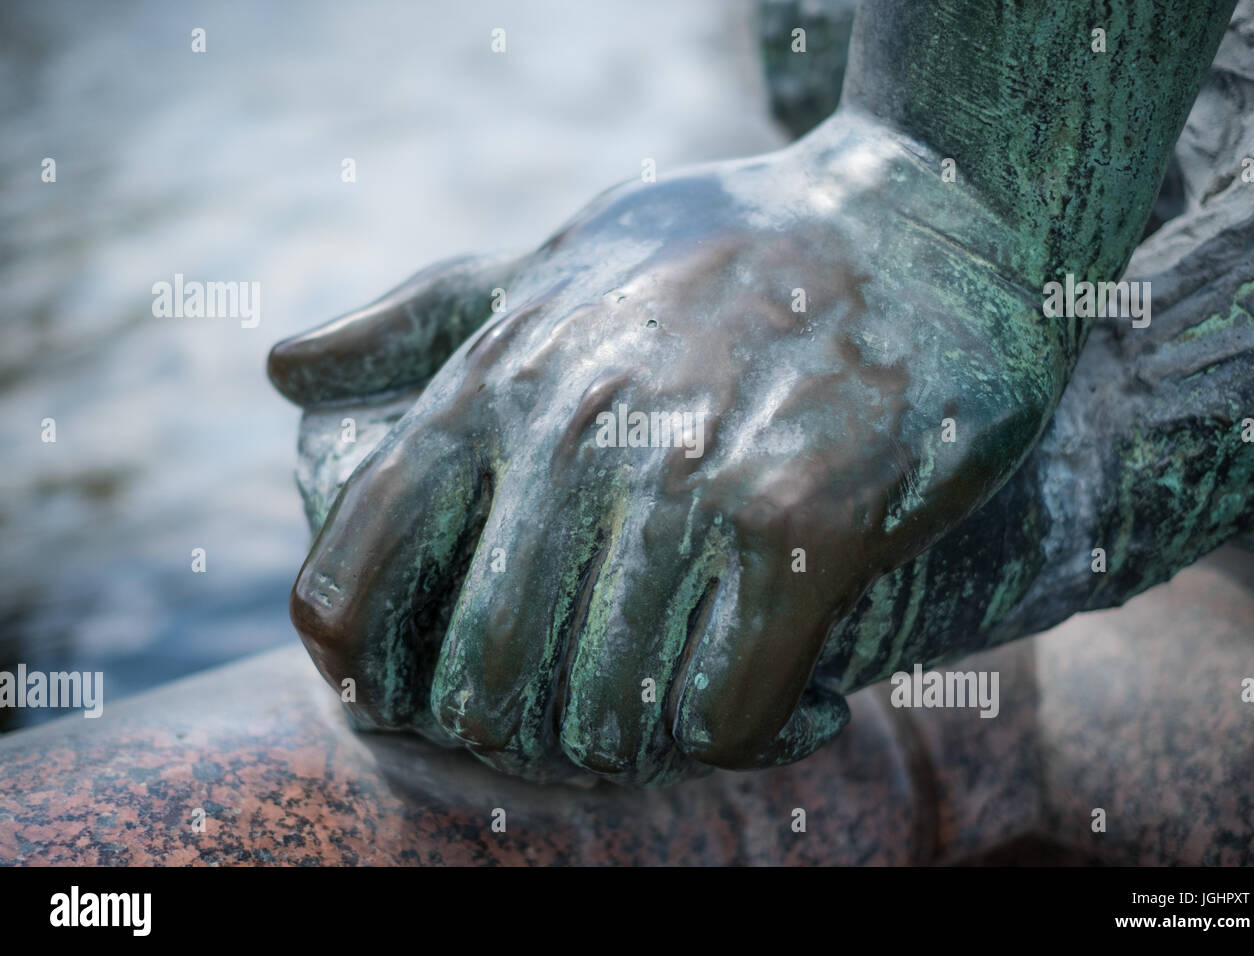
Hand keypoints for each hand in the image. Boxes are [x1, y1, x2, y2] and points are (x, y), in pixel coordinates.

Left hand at [270, 111, 1063, 784]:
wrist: (925, 218)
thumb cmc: (726, 248)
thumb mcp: (552, 257)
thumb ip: (414, 320)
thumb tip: (280, 368)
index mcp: (492, 382)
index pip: (352, 583)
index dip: (369, 676)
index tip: (424, 697)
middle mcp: (574, 434)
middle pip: (482, 683)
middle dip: (524, 737)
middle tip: (587, 727)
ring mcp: (691, 480)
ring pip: (606, 714)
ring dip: (640, 748)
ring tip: (681, 722)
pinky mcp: (808, 523)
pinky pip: (728, 713)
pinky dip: (745, 740)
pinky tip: (786, 707)